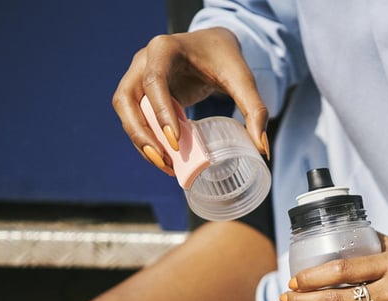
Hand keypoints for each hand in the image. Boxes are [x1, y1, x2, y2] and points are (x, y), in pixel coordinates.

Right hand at [112, 28, 269, 175]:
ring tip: (166, 166)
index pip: (154, 81)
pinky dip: (146, 140)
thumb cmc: (225, 58)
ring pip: (125, 112)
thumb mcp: (242, 79)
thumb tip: (262, 149)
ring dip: (140, 141)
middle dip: (140, 133)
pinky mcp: (141, 94)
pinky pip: (135, 119)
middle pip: (126, 99)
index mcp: (164, 49)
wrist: (213, 46)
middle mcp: (144, 61)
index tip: (175, 141)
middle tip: (164, 160)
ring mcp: (137, 77)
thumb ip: (255, 109)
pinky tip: (165, 160)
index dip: (161, 112)